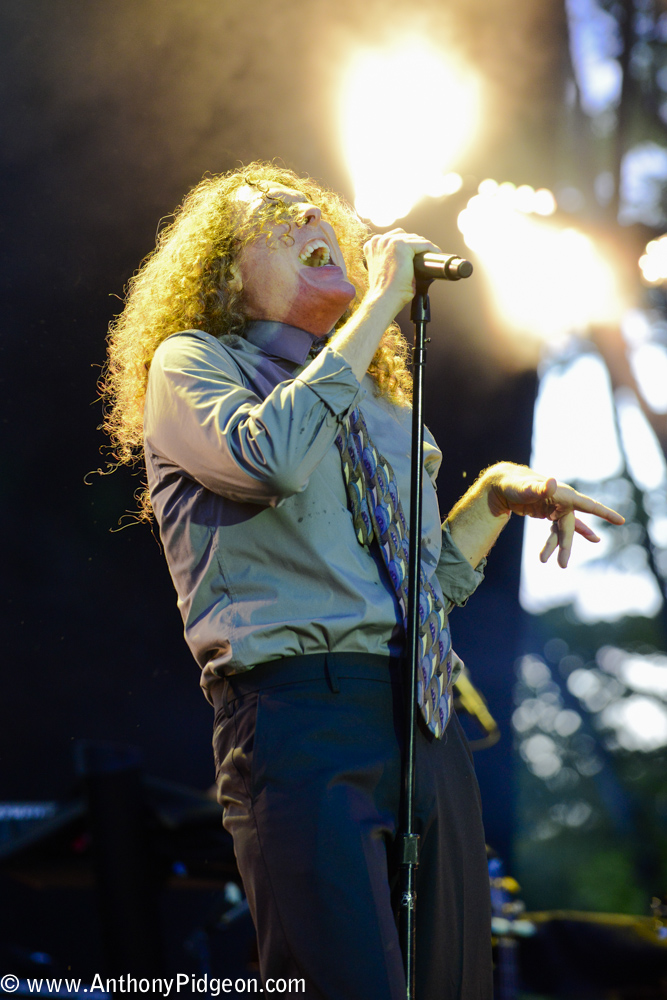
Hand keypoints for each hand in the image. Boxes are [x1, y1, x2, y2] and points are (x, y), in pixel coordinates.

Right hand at [363, 229, 440, 315]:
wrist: (384, 299)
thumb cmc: (385, 291)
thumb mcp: (384, 271)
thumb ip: (391, 260)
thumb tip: (410, 261)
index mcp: (372, 246)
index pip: (394, 238)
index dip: (407, 245)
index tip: (416, 254)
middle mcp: (379, 241)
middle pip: (405, 236)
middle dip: (416, 245)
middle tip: (425, 256)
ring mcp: (390, 242)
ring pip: (414, 239)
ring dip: (424, 247)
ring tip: (431, 255)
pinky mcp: (402, 246)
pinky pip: (423, 244)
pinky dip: (431, 248)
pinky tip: (436, 254)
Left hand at [487, 464, 624, 567]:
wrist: (503, 484)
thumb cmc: (515, 484)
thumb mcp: (525, 487)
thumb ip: (538, 487)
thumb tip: (552, 482)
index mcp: (564, 494)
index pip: (588, 505)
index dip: (605, 513)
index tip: (621, 521)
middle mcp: (563, 501)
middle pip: (570, 527)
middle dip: (567, 545)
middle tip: (562, 565)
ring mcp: (556, 508)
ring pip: (562, 531)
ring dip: (558, 546)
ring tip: (545, 561)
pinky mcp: (548, 513)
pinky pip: (557, 529)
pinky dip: (559, 539)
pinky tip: (562, 549)